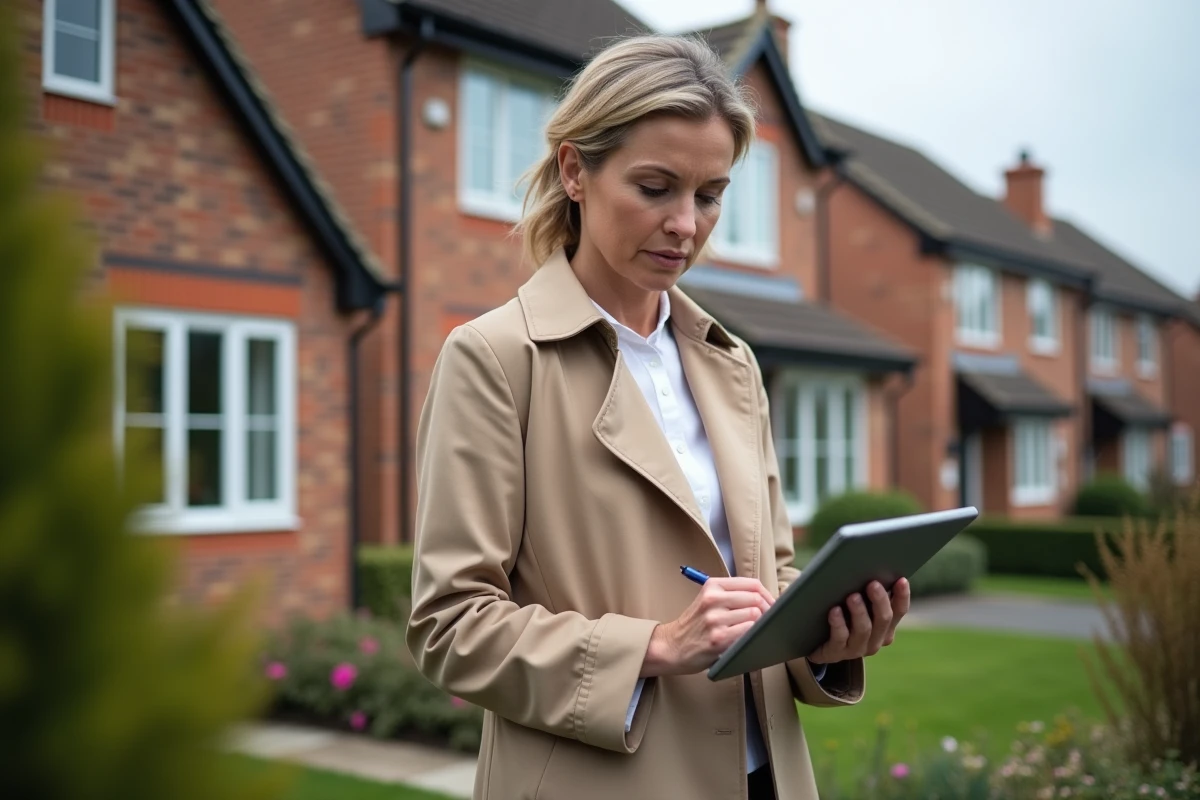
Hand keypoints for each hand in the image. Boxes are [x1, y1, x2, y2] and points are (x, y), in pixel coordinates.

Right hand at [641, 577, 774, 676]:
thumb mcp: (708, 601)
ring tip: (756, 631)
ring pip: (754, 615)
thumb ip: (732, 595)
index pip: (752, 584)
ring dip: (759, 625)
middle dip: (768, 611)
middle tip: (769, 621)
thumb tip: (766, 598)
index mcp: (713, 586)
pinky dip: (752, 636)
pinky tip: (749, 640)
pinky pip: (747, 632)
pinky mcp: (718, 638)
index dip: (768, 595)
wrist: (672, 646)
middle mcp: (713, 599)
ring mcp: (715, 619)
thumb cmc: (695, 625)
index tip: (773, 605)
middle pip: (756, 599)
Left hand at [807, 578, 909, 664]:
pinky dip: (838, 624)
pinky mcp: (835, 653)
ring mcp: (856, 649)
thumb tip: (870, 564)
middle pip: (883, 619)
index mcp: (885, 625)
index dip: (902, 596)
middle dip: (879, 600)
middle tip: (873, 583)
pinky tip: (834, 611)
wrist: (812, 639)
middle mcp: (875, 639)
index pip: (899, 610)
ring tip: (852, 596)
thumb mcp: (853, 600)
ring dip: (860, 612)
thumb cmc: (838, 611)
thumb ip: (864, 588)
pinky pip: (839, 638)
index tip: (901, 579)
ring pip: (864, 630)